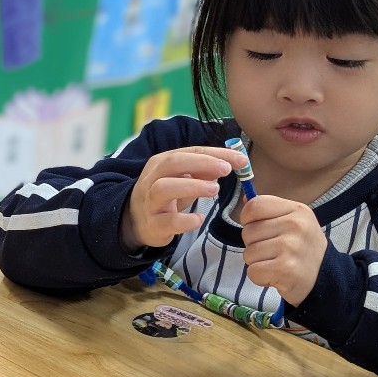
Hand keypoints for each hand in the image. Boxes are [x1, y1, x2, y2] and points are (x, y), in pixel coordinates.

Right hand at [121, 146, 244, 248]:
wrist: (136, 222)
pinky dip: (184, 220)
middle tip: (227, 169)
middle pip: (173, 163)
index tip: (241, 160)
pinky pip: (167, 220)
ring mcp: (150, 201)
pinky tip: (199, 218)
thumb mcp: (182, 180)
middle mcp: (152, 178)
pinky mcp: (153, 224)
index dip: (216, 154)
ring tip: (215, 190)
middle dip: (202, 163)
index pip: (190, 152)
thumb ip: (203, 172)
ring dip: (191, 186)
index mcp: (162, 162)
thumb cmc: (165, 197)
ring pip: (164, 188)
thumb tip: (228, 163)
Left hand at [239, 195, 325, 306]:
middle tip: (274, 251)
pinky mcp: (286, 269)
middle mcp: (296, 225)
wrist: (326, 277)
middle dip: (254, 245)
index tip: (259, 229)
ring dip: (257, 262)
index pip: (254, 206)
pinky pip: (253, 271)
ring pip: (248, 253)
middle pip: (248, 232)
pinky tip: (276, 275)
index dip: (248, 220)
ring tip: (276, 263)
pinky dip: (260, 277)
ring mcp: (291, 247)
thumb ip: (269, 210)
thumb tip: (245, 199)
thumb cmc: (302, 247)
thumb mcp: (294, 220)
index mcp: (297, 210)